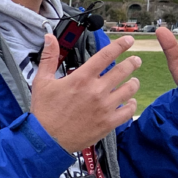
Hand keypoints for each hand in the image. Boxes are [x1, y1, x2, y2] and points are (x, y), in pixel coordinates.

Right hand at [30, 34, 141, 153]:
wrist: (47, 140)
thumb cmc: (44, 111)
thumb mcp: (42, 81)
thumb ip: (49, 57)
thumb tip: (49, 37)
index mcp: (81, 78)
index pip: (106, 56)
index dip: (120, 45)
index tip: (128, 41)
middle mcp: (96, 91)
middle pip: (123, 70)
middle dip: (132, 62)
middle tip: (135, 61)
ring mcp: (104, 107)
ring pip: (129, 89)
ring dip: (133, 82)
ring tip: (133, 81)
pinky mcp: (108, 123)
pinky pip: (128, 111)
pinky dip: (132, 104)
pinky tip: (129, 102)